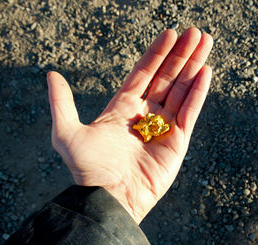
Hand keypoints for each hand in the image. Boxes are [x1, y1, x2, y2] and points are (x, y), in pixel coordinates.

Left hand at [47, 28, 212, 223]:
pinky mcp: (177, 142)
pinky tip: (206, 71)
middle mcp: (145, 114)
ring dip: (194, 66)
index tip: (170, 33)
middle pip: (166, 76)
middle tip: (194, 31)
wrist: (108, 199)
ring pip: (181, 89)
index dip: (157, 53)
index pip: (144, 73)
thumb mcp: (66, 133)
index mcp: (122, 107)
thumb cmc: (88, 170)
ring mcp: (163, 127)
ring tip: (205, 42)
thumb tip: (51, 74)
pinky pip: (190, 111)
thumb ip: (62, 103)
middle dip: (180, 54)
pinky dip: (198, 92)